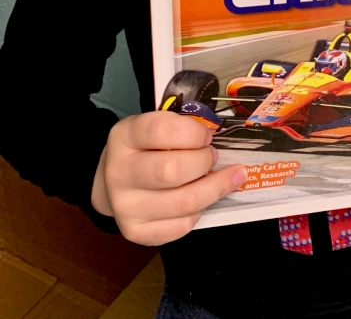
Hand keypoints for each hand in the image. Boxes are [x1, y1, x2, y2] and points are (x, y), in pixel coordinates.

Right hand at [91, 111, 246, 245]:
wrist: (112, 181)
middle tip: (213, 156)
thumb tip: (217, 138)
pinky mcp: (136, 232)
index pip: (159, 131)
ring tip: (230, 177)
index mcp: (123, 137)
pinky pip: (181, 226)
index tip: (207, 136)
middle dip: (204, 162)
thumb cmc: (144, 148)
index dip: (192, 133)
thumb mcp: (153, 126)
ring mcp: (125, 207)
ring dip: (215, 188)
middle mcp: (119, 173)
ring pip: (183, 202)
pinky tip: (203, 199)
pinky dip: (200, 211)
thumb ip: (180, 127)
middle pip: (171, 171)